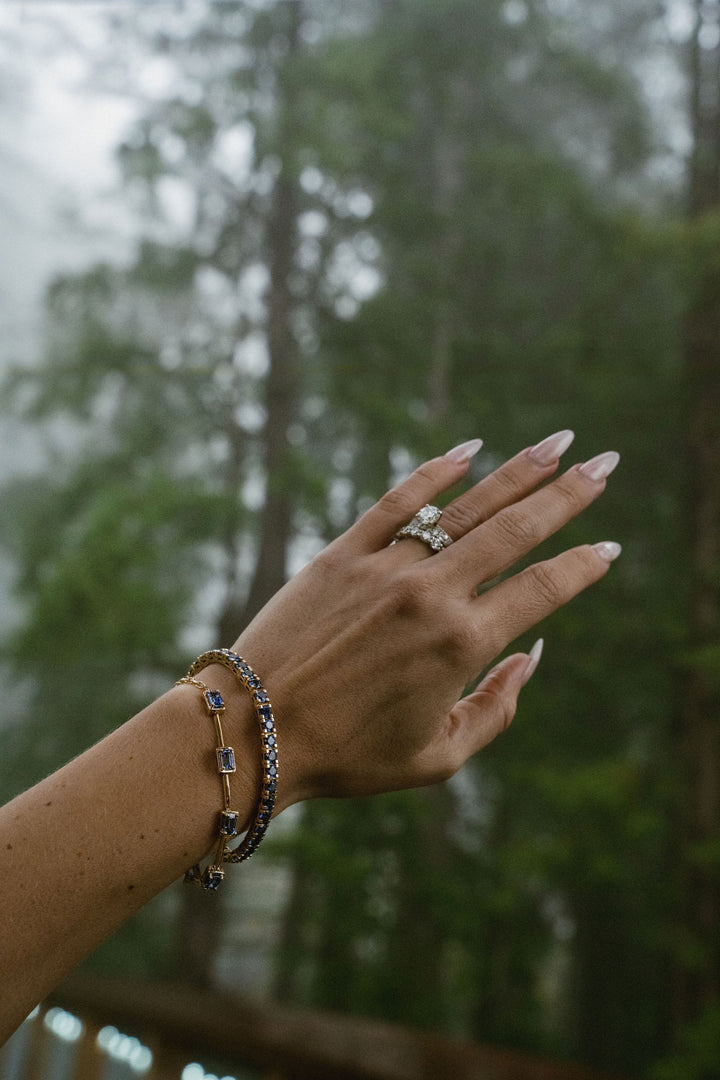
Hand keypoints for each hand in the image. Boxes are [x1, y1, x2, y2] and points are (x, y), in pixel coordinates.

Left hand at [231, 431, 619, 806]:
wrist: (253, 731)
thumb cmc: (347, 755)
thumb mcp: (438, 758)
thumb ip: (497, 708)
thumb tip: (532, 655)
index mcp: (462, 645)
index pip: (543, 590)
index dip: (585, 565)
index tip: (610, 547)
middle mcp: (431, 595)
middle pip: (516, 531)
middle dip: (568, 495)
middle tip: (606, 463)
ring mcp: (385, 568)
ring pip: (465, 507)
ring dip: (517, 472)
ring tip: (559, 443)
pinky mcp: (342, 554)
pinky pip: (395, 501)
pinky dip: (434, 474)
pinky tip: (468, 451)